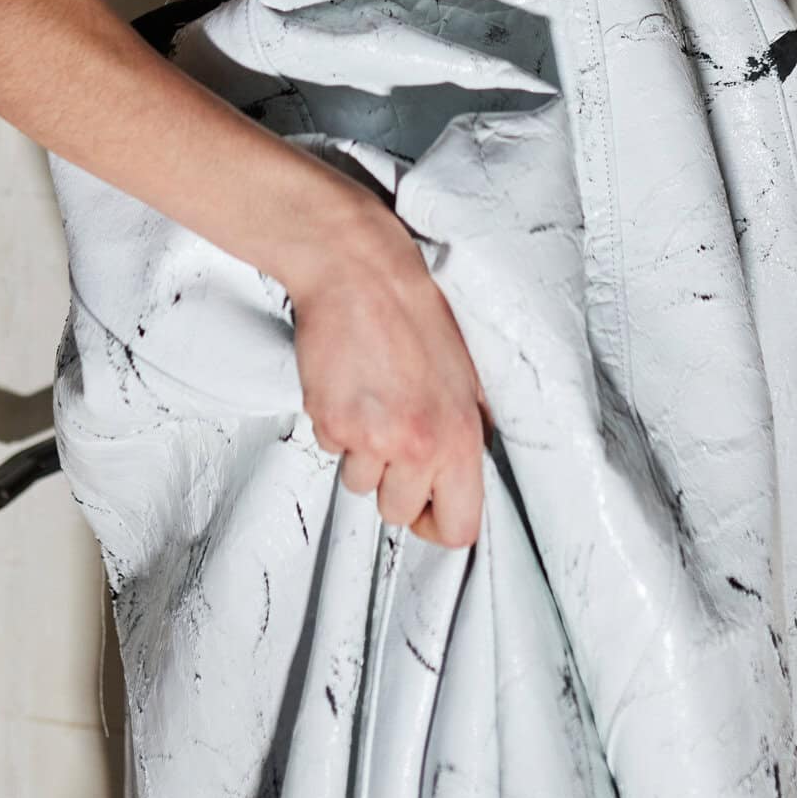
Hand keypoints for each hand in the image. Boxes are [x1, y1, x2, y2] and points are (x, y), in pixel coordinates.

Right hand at [287, 209, 491, 548]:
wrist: (359, 270)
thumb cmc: (411, 308)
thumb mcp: (466, 372)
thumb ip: (467, 428)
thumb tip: (465, 467)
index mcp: (459, 434)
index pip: (460, 527)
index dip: (440, 523)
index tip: (430, 507)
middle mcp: (416, 444)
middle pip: (400, 513)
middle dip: (395, 483)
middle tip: (395, 439)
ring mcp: (369, 437)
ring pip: (360, 484)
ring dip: (363, 454)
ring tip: (373, 403)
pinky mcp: (329, 421)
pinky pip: (331, 449)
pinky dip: (335, 426)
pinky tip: (350, 389)